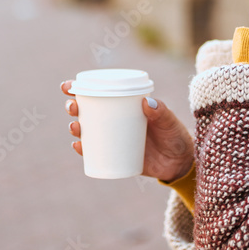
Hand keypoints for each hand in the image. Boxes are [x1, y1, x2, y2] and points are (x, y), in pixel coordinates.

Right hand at [61, 82, 194, 182]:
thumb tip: (145, 103)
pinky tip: (78, 147)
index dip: (79, 88)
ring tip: (75, 127)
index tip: (67, 86)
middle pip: (87, 111)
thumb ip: (161, 112)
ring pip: (88, 131)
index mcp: (126, 105)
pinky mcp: (116, 156)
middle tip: (72, 107)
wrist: (181, 162)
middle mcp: (116, 120)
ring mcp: (114, 138)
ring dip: (76, 127)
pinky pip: (95, 153)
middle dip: (73, 107)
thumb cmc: (176, 135)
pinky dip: (84, 150)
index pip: (99, 93)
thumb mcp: (170, 122)